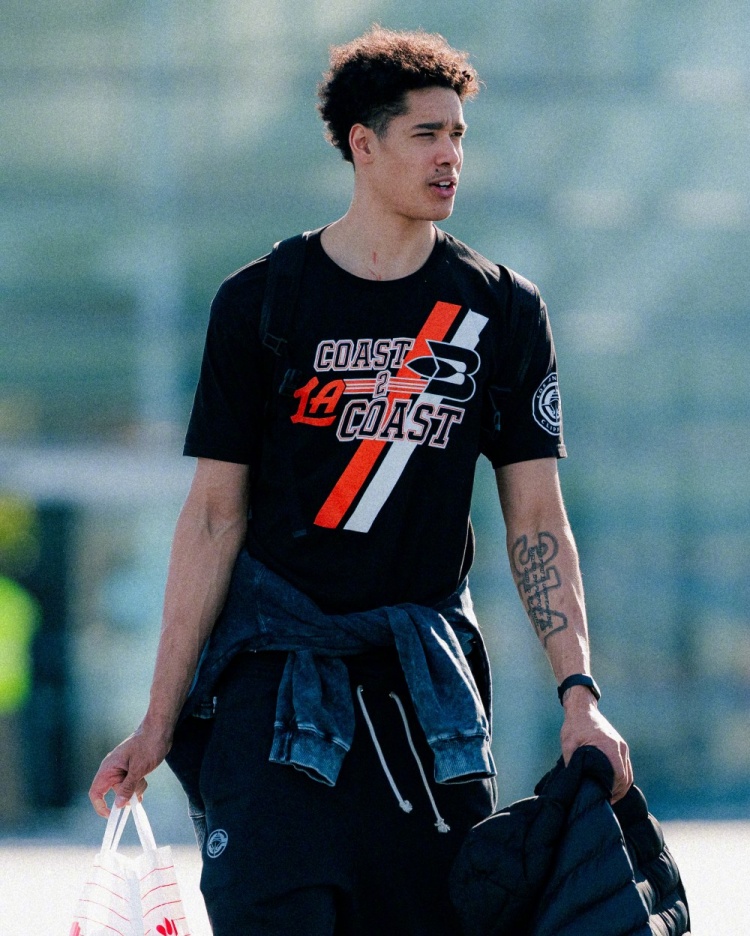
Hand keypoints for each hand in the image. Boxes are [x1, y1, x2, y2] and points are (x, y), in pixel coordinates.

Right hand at [89, 725, 171, 816]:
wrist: (160, 729)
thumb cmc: (148, 744)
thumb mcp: (138, 768)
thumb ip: (127, 787)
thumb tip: (119, 805)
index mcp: (108, 768)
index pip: (96, 792)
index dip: (100, 806)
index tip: (111, 815)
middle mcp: (112, 769)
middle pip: (113, 792)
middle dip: (126, 795)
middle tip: (138, 790)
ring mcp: (122, 769)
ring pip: (124, 789)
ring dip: (135, 789)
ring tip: (143, 777)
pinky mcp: (131, 769)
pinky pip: (131, 784)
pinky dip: (138, 785)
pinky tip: (145, 779)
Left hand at [560, 685, 632, 802]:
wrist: (582, 708)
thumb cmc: (574, 725)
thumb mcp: (569, 745)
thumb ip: (573, 764)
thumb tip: (574, 783)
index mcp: (610, 747)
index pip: (619, 777)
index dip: (614, 791)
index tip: (605, 800)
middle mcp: (620, 747)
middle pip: (626, 778)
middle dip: (618, 792)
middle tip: (606, 803)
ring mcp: (621, 746)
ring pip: (627, 773)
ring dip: (620, 786)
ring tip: (608, 797)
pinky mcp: (619, 745)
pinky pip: (624, 766)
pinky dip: (620, 777)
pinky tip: (610, 785)